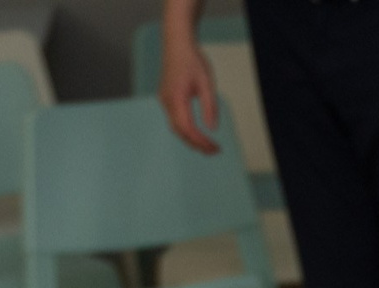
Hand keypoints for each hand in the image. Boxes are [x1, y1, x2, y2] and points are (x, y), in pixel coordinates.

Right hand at [158, 40, 219, 154]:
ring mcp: (164, 101)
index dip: (201, 141)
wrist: (176, 44)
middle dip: (197, 144)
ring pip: (176, 128)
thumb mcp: (207, 82)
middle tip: (214, 151)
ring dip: (191, 139)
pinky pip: (174, 120)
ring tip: (207, 146)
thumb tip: (211, 129)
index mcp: (176, 98)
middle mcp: (167, 102)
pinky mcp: (166, 99)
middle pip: (180, 132)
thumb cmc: (192, 60)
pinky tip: (197, 133)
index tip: (214, 148)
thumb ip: (209, 106)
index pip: (188, 128)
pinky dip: (185, 130)